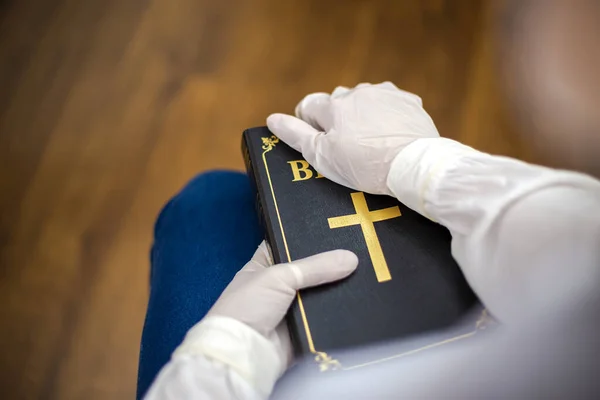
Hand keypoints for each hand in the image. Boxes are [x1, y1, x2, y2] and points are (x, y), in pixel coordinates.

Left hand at [206, 241, 357, 374]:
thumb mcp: (279, 276)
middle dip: (329, 265)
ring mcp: (292, 310)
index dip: (309, 238)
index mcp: (264, 266)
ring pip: (321, 295)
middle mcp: (278, 286)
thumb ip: (316, 266)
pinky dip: (338, 313)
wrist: (244, 353)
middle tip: (357, 251)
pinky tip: (358, 301)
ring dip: (336, 290)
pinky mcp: (304, 331)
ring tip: (365, 274)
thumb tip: (351, 258)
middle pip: (310, 271)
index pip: (288, 245)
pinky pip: (325, 319)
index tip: (336, 228)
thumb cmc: (248, 307)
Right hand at [267, 82, 439, 194]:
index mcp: (333, 105)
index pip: (309, 107)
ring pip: (364, 101)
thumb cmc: (365, 165)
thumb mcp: (323, 156)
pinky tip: (390, 138)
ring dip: (363, 116)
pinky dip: (386, 118)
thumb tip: (273, 119)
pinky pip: (389, 106)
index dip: (311, 127)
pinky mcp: (407, 102)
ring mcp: (385, 94)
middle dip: (338, 120)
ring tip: (372, 145)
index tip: (323, 145)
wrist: (413, 166)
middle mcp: (357, 92)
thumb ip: (296, 135)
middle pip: (337, 102)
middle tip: (349, 149)